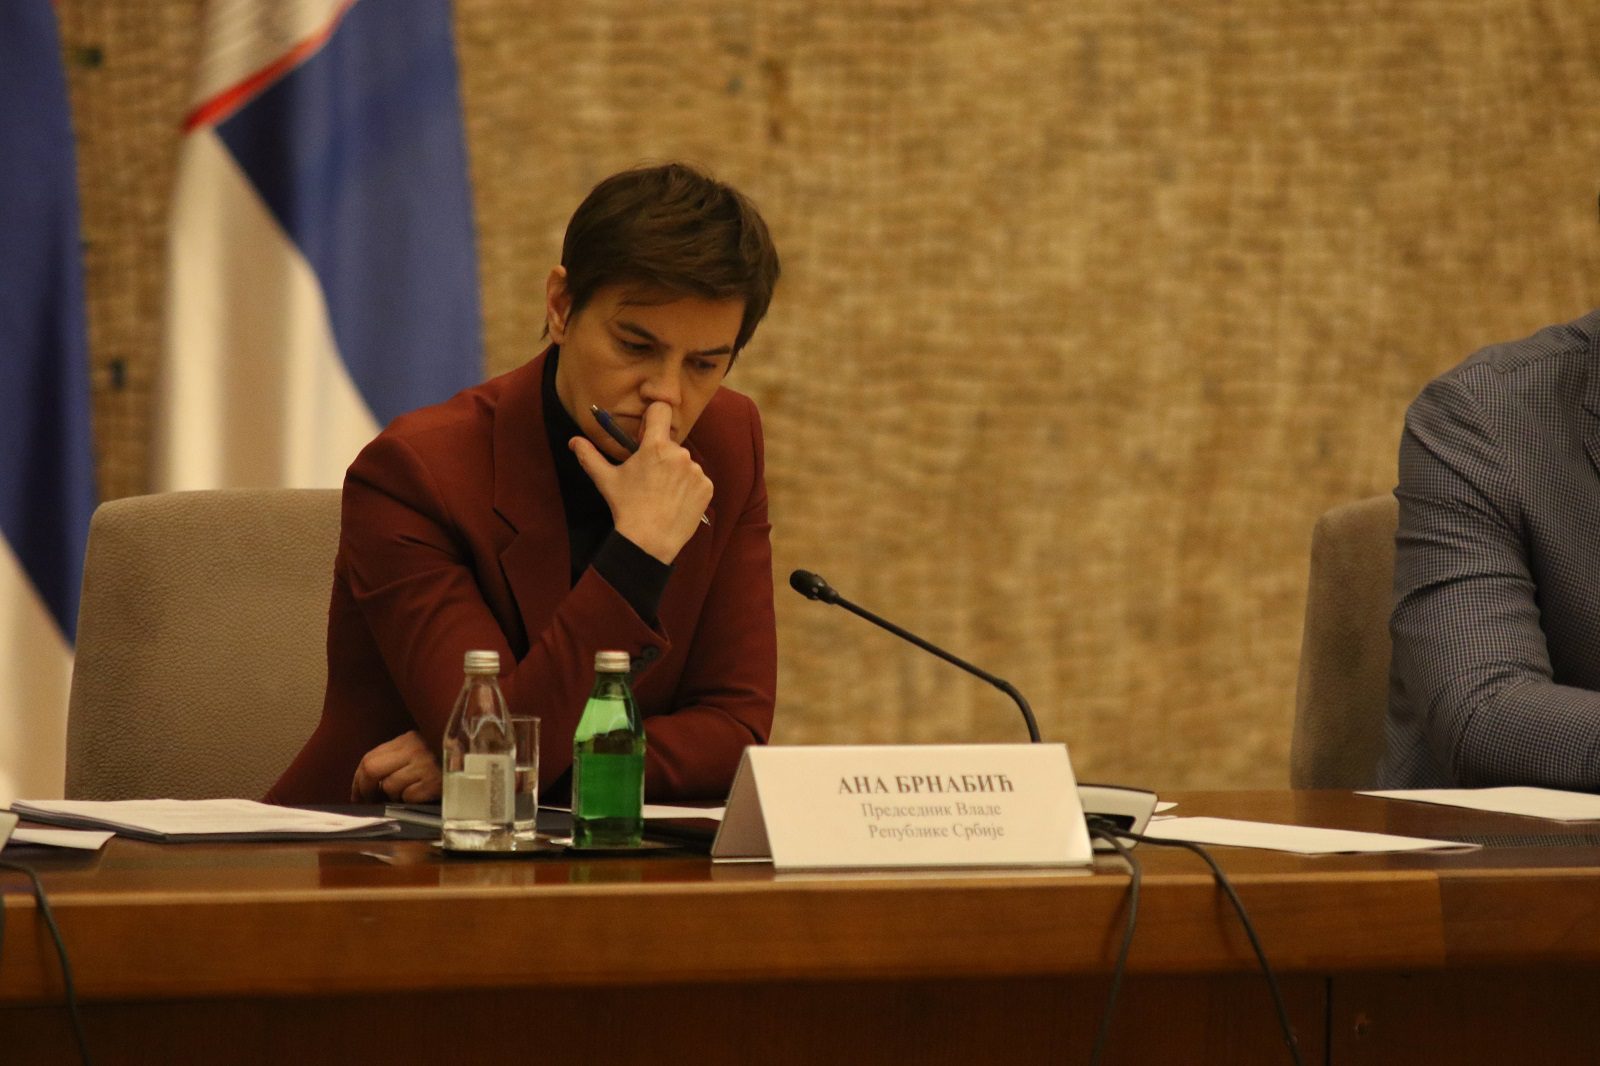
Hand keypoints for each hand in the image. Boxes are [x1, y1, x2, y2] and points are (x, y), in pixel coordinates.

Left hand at [351, 730, 441, 802]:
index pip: (369, 758)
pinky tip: (422, 795)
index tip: (357, 795)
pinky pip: (408, 796)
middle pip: (371, 768)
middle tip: (370, 802)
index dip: (358, 781)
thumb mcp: (413, 760)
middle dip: (366, 790)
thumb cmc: (438, 770)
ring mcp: (425, 764)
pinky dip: (411, 800)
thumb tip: (362, 791)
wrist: (472, 773)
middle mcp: (415, 748)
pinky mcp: (434, 782)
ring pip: (389, 786)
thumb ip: (390, 766)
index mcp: (407, 740)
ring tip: (408, 794)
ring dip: (395, 796)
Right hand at [571, 401, 711, 562]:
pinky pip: (697, 480)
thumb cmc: (626, 508)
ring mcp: (696, 471)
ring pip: (684, 463)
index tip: (646, 434)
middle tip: (649, 478)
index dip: (653, 418)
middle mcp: (680, 454)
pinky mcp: (706, 488)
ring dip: (675, 473)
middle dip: (660, 456)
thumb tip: (573, 441)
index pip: (662, 409)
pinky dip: (688, 489)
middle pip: (670, 444)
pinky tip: (675, 502)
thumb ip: (590, 456)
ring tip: (662, 494)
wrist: (649, 541)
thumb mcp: (606, 480)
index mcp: (656, 446)